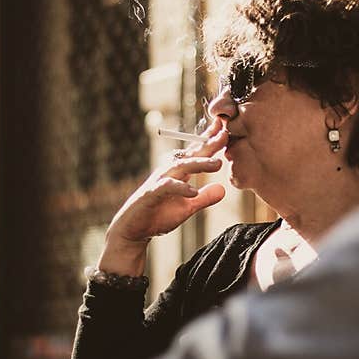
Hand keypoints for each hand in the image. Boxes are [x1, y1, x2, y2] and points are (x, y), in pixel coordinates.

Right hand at [98, 120, 227, 274]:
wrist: (133, 231)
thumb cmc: (158, 215)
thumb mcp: (187, 208)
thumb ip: (204, 198)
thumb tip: (223, 190)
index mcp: (179, 172)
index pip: (196, 153)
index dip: (209, 140)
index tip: (225, 128)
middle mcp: (169, 172)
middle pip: (191, 154)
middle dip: (208, 143)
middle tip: (225, 134)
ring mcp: (159, 181)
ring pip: (181, 167)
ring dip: (199, 164)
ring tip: (217, 164)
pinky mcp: (151, 194)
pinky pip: (166, 187)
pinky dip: (180, 188)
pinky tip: (193, 192)